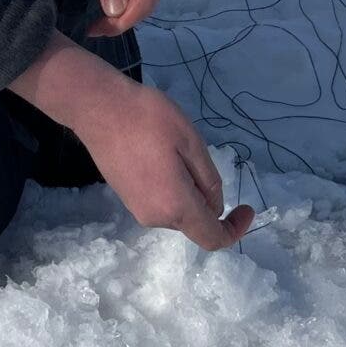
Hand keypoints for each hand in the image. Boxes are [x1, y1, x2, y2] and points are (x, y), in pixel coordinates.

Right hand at [11, 36, 253, 249]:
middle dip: (208, 197)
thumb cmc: (148, 119)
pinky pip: (161, 202)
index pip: (212, 238)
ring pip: (178, 210)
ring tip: (176, 148)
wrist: (98, 108)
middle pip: (195, 221)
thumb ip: (209, 180)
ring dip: (189, 189)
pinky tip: (162, 153)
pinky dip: (173, 187)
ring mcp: (138, 209)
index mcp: (175, 206)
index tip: (247, 207)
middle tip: (199, 155)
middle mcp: (155, 217)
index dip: (235, 230)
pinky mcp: (127, 198)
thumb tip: (214, 206)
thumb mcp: (191, 142)